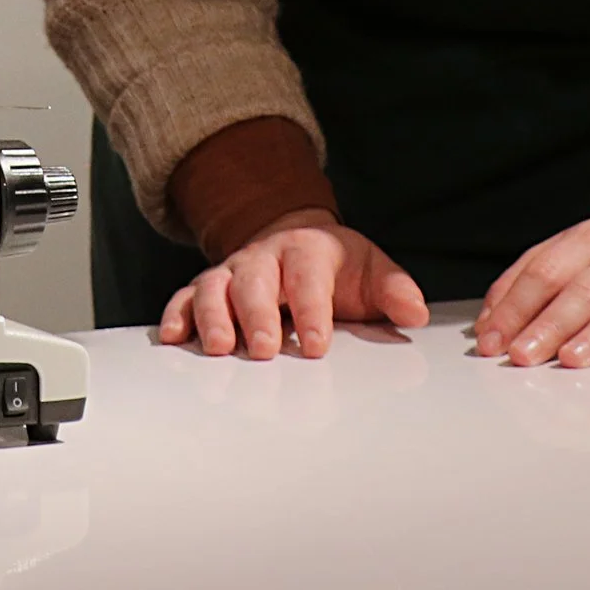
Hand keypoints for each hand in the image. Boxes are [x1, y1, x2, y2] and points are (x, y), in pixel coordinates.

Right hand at [160, 210, 428, 358]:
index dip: (311, 310)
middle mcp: (263, 258)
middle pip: (254, 280)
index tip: (317, 344)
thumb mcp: (369, 271)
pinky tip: (173, 337)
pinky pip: (184, 297)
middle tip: (263, 348)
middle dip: (257, 314)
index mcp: (307, 251)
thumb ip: (393, 290)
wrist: (293, 241)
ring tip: (219, 347)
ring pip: (214, 287)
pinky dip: (176, 314)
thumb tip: (415, 312)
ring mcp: (231, 272)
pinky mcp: (206, 288)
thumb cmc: (333, 268)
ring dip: (213, 316)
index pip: (307, 277)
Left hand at [472, 156, 589, 368]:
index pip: (543, 272)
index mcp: (585, 241)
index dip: (514, 307)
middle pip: (581, 291)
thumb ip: (528, 278)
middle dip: (548, 325)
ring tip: (572, 359)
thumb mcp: (574, 247)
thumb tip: (487, 323)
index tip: (491, 341)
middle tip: (521, 356)